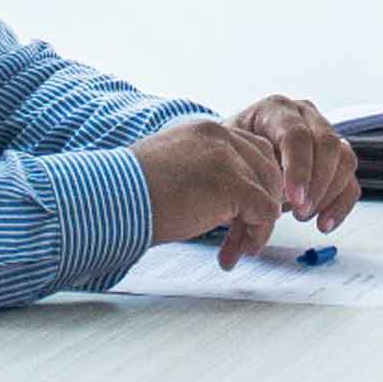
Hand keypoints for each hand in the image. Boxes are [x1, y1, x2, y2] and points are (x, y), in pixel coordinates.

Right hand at [131, 117, 284, 266]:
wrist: (114, 198)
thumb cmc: (130, 192)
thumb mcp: (173, 169)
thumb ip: (203, 173)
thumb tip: (221, 201)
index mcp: (206, 131)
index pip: (252, 152)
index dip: (254, 186)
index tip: (242, 215)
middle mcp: (221, 137)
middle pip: (266, 170)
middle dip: (261, 207)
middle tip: (246, 237)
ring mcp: (228, 158)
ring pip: (268, 193)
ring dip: (259, 225)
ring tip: (242, 248)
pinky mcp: (232, 185)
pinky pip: (264, 211)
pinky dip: (257, 234)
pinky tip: (240, 250)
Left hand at [228, 96, 361, 230]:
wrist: (238, 155)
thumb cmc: (232, 155)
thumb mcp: (227, 158)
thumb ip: (239, 183)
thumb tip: (249, 220)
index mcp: (276, 110)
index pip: (297, 134)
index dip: (299, 169)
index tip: (294, 200)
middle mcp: (305, 116)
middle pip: (328, 144)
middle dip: (317, 183)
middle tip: (300, 211)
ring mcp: (325, 135)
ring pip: (345, 160)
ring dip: (328, 193)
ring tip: (303, 216)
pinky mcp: (336, 159)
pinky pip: (351, 181)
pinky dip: (341, 205)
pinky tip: (322, 224)